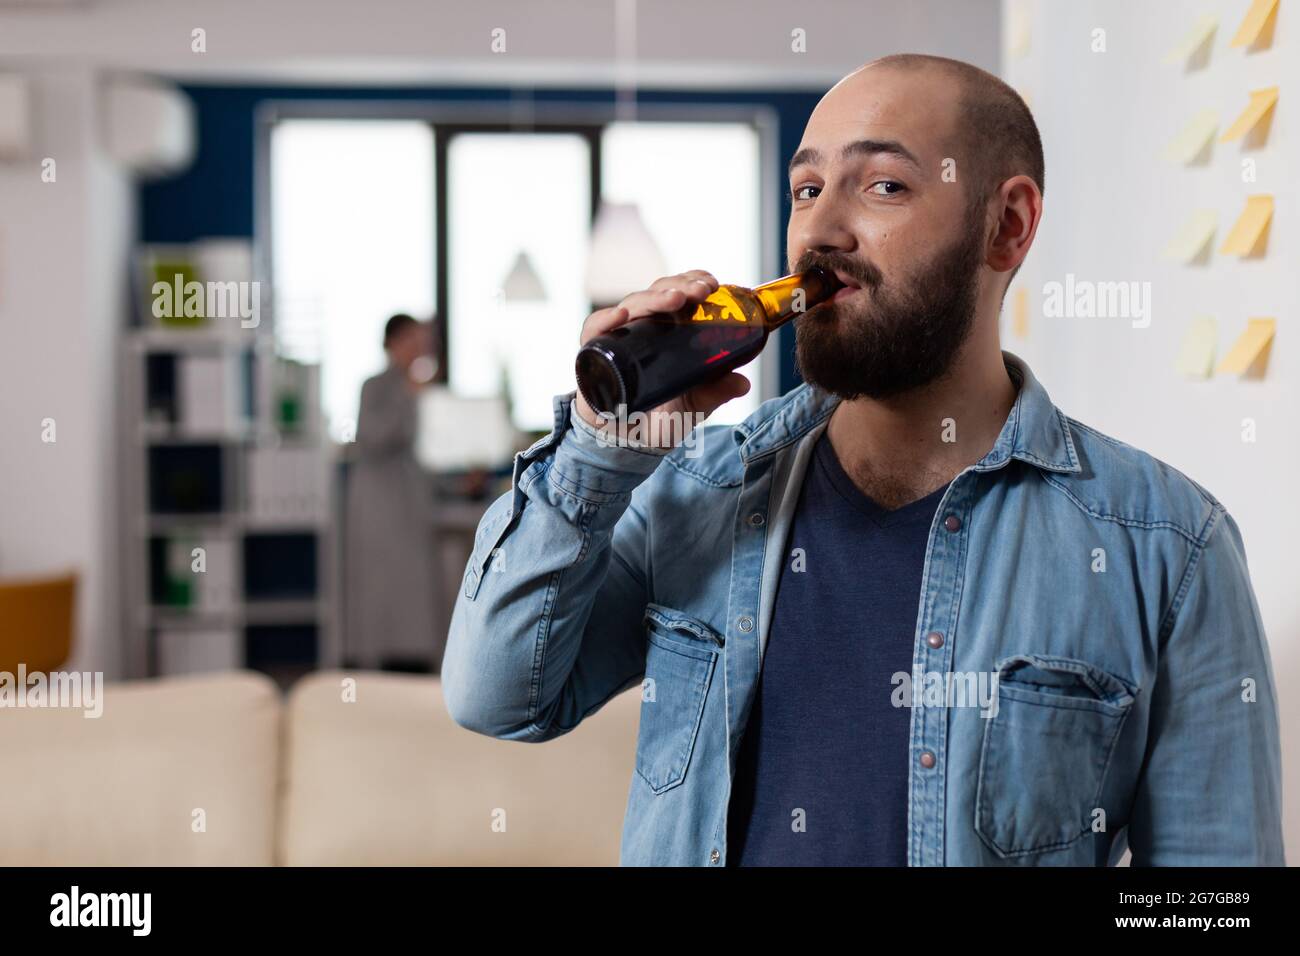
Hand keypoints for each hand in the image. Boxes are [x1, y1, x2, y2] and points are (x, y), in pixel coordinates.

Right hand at [574, 270, 750, 448]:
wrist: (627, 444)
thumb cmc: (660, 418)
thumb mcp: (694, 406)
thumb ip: (715, 393)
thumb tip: (743, 383)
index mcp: (668, 331)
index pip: (678, 294)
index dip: (693, 282)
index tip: (712, 284)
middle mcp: (643, 328)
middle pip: (657, 293)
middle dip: (679, 286)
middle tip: (700, 291)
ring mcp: (618, 339)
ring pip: (631, 305)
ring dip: (653, 298)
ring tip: (674, 300)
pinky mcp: (594, 355)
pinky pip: (593, 330)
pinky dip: (604, 320)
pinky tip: (620, 317)